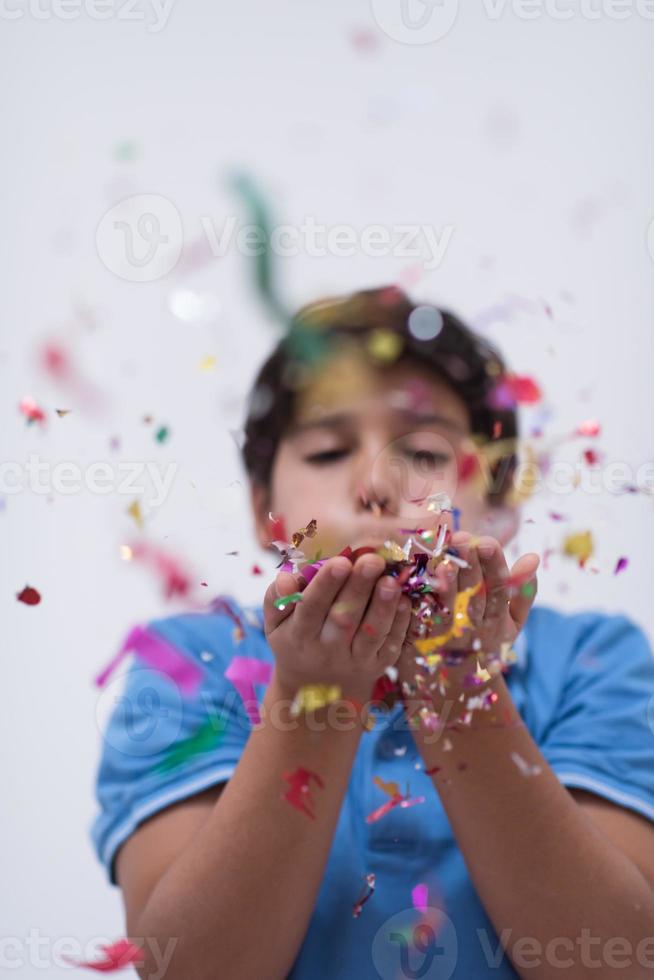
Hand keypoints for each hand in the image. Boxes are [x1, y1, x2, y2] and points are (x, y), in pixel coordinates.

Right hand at [263, 554, 412, 701]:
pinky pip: (390, 645)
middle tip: (373, 560)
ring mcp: (355, 661)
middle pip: (344, 619)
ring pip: (370, 634)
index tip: (341, 561)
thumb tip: (286, 578)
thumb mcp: (276, 623)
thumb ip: (276, 598)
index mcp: (299, 634)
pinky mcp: (378, 666)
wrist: (316, 688)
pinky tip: (405, 600)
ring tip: (392, 580)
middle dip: (359, 588)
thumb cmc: (295, 640)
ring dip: (383, 607)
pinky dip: (400, 623)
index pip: (311, 608)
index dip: (325, 585)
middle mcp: (327, 650)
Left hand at [398, 532, 539, 694]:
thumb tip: (534, 556)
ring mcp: (443, 637)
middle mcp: (471, 628)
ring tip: (440, 559)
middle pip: (470, 592)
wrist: (454, 694)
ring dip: (442, 583)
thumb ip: (523, 592)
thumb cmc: (484, 647)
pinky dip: (413, 598)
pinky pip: (414, 618)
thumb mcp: (510, 626)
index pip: (498, 589)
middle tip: (460, 538)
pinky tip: (409, 576)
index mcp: (495, 621)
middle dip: (467, 565)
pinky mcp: (415, 642)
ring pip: (444, 606)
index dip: (493, 565)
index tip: (487, 541)